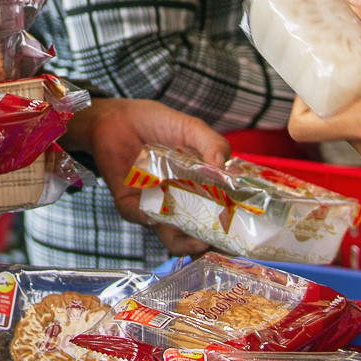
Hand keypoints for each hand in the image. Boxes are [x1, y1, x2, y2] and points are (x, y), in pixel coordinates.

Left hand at [67, 98, 230, 254]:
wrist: (115, 117)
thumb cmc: (155, 123)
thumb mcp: (190, 128)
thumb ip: (211, 142)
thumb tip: (223, 164)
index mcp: (199, 185)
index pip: (219, 211)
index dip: (231, 224)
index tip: (245, 229)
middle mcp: (179, 200)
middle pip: (198, 232)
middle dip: (211, 242)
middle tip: (220, 242)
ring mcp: (155, 204)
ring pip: (170, 235)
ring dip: (183, 242)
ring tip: (196, 241)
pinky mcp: (129, 202)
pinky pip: (138, 215)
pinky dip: (145, 216)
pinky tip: (152, 213)